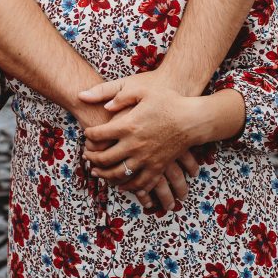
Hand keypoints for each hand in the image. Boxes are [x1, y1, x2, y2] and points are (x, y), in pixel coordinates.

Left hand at [80, 71, 200, 208]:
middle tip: (86, 155)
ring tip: (97, 172)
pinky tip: (120, 184)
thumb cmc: (168, 101)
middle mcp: (134, 145)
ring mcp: (145, 159)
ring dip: (104, 175)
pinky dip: (127, 186)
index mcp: (128, 125)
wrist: (192, 120)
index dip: (89, 135)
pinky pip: (139, 183)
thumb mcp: (142, 90)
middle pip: (104, 158)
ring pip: (118, 174)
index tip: (87, 134)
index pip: (99, 134)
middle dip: (92, 158)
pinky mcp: (157, 167)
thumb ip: (120, 95)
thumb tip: (104, 106)